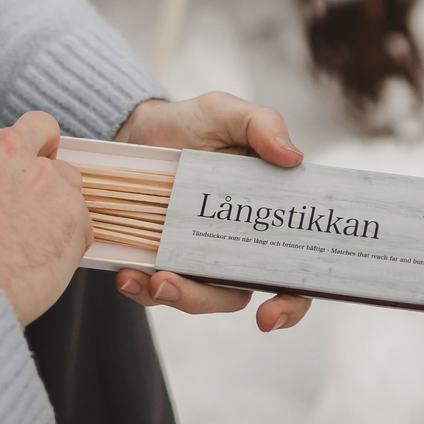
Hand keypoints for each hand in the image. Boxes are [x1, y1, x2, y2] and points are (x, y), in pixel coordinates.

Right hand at [0, 112, 91, 326]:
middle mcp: (7, 148)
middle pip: (40, 127)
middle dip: (42, 147)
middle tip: (34, 184)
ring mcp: (43, 174)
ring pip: (66, 175)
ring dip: (56, 200)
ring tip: (34, 239)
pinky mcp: (72, 205)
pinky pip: (80, 217)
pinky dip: (68, 237)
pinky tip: (44, 259)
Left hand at [113, 93, 310, 332]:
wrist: (139, 128)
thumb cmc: (192, 122)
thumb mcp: (227, 112)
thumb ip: (263, 125)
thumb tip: (294, 158)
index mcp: (263, 213)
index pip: (291, 267)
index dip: (292, 298)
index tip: (274, 310)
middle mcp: (234, 243)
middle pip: (244, 292)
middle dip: (225, 305)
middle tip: (203, 301)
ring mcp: (195, 255)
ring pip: (199, 297)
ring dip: (182, 297)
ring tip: (158, 280)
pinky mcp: (159, 259)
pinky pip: (155, 290)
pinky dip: (142, 289)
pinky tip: (128, 274)